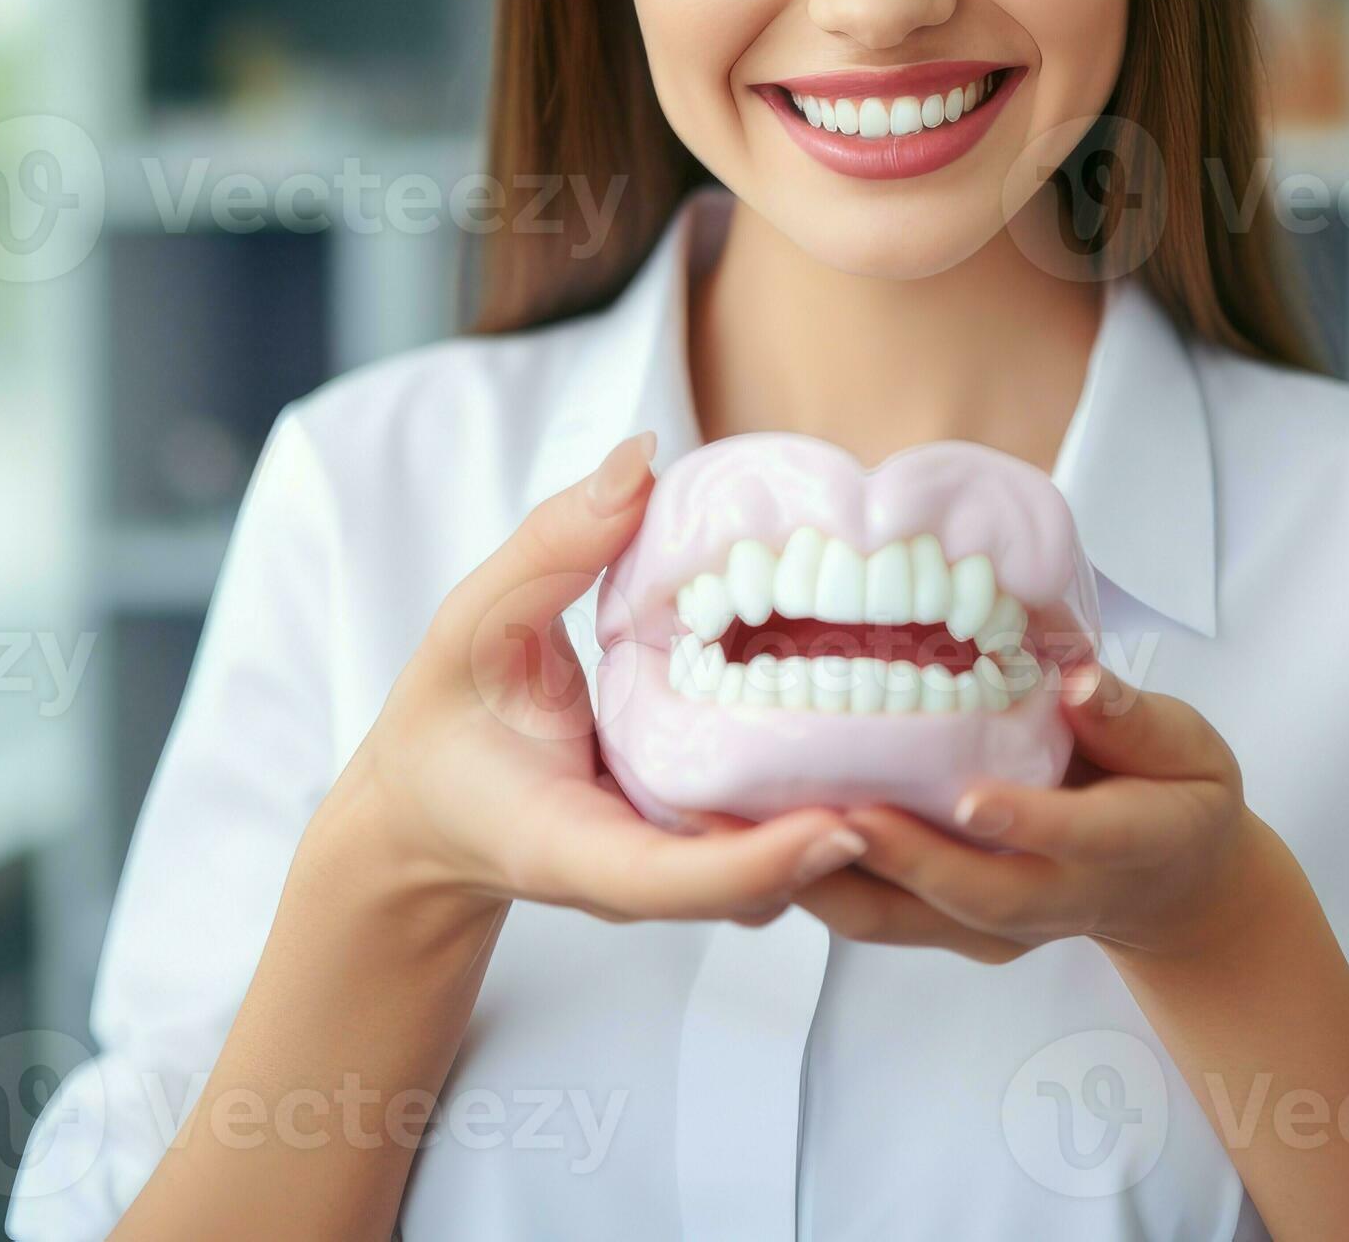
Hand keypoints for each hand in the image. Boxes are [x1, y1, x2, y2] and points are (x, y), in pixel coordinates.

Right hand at [315, 431, 868, 927]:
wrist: (427, 812)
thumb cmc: (446, 720)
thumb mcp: (475, 620)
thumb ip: (554, 543)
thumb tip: (643, 458)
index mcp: (568, 846)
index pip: (672, 881)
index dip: (759, 862)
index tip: (842, 825)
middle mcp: (633, 880)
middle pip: (752, 891)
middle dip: (835, 849)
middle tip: (922, 765)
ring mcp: (669, 876)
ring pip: (774, 882)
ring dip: (841, 831)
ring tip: (919, 744)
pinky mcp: (691, 856)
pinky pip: (765, 848)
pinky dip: (817, 807)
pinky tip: (871, 734)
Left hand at [791, 661, 1281, 964]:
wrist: (1169, 885)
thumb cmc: (1174, 792)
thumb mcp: (1187, 746)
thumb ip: (1134, 718)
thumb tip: (1081, 680)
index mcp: (1125, 846)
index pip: (1076, 839)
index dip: (1025, 822)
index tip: (970, 796)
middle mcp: (1054, 899)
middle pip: (974, 895)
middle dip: (901, 858)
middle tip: (831, 811)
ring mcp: (995, 923)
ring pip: (904, 919)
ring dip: (825, 880)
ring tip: (755, 829)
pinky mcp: (948, 926)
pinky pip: (873, 913)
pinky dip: (810, 880)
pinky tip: (747, 834)